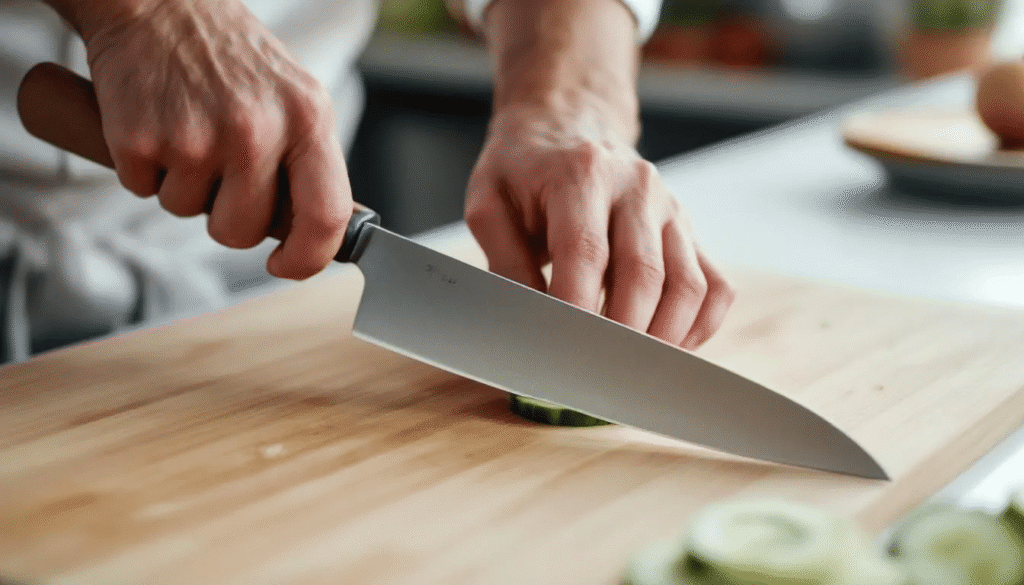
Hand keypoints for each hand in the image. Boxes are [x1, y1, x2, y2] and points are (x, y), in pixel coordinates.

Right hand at [77, 0, 351, 278]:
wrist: (160, 4)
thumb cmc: (234, 60)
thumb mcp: (299, 100)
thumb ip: (313, 164)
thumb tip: (325, 236)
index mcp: (308, 120)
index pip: (326, 217)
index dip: (308, 258)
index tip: (287, 265)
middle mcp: (256, 130)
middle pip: (244, 232)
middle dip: (229, 217)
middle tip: (221, 172)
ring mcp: (195, 137)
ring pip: (188, 214)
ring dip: (185, 187)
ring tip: (191, 133)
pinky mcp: (139, 140)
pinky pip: (144, 190)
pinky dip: (146, 169)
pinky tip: (159, 125)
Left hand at [465, 103, 733, 349]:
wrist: (567, 124)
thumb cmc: (523, 171)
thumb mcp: (490, 203)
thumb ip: (504, 262)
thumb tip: (529, 324)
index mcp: (582, 174)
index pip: (586, 253)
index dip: (576, 311)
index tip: (561, 354)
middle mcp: (637, 187)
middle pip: (645, 275)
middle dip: (621, 336)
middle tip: (593, 377)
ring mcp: (672, 209)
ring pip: (689, 286)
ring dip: (662, 339)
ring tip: (628, 371)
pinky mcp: (690, 231)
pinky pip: (715, 287)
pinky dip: (697, 327)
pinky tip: (663, 348)